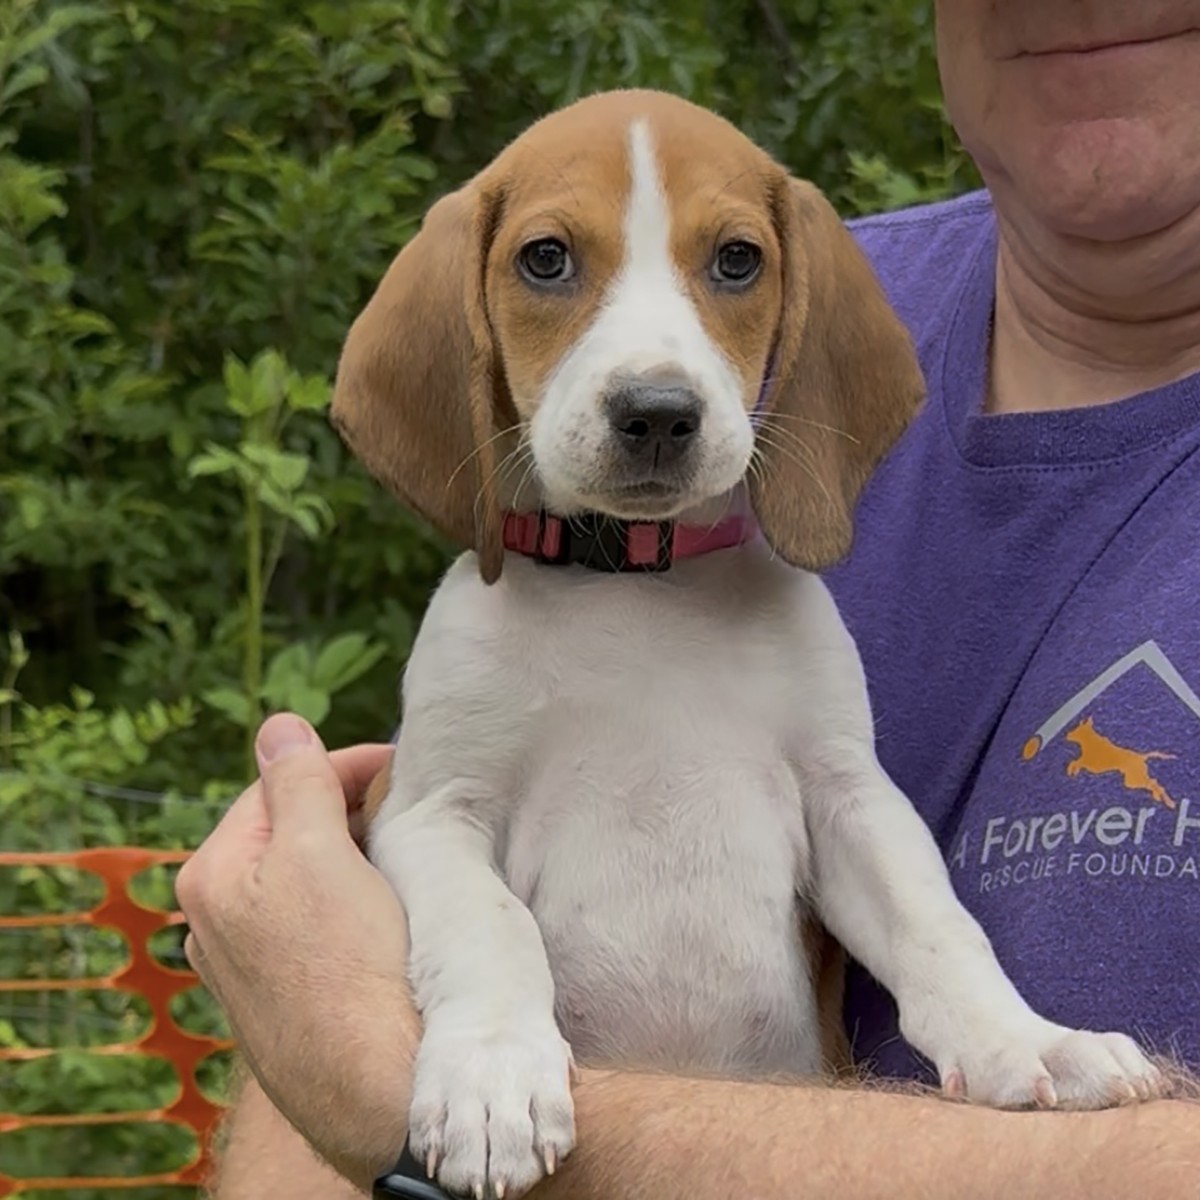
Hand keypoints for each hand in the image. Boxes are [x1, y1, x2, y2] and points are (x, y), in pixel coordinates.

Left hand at [177, 712, 417, 1186]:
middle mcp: (217, 920)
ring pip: (304, 873)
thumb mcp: (317, 853)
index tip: (400, 761)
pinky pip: (317, 918)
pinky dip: (352, 893)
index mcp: (211, 876)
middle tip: (411, 800)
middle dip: (346, 805)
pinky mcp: (287, 993)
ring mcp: (250, 962)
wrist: (378, 1085)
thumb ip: (296, 782)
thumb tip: (278, 725)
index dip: (339, 765)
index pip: (275, 786)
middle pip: (287, 829)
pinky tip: (389, 901)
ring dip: (352, 848)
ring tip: (407, 843)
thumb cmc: (348, 965)